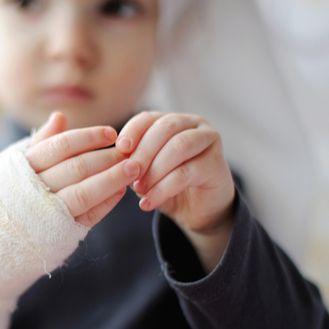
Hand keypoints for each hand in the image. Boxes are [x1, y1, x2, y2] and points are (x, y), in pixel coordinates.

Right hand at [25, 112, 139, 225]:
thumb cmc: (12, 190)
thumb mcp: (18, 162)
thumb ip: (42, 141)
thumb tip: (60, 116)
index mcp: (27, 165)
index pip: (63, 145)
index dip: (89, 138)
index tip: (112, 133)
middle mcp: (36, 188)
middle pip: (77, 168)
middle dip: (106, 158)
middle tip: (129, 151)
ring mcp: (48, 212)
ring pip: (84, 193)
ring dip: (112, 180)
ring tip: (133, 169)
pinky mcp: (59, 232)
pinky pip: (88, 217)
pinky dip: (107, 204)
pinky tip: (121, 192)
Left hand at [116, 112, 234, 271]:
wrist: (199, 211)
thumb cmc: (169, 186)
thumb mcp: (145, 171)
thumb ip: (133, 161)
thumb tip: (112, 159)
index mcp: (172, 121)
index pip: (148, 118)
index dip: (132, 131)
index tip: (119, 149)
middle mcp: (193, 124)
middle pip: (165, 128)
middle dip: (143, 151)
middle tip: (128, 173)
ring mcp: (209, 141)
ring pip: (178, 147)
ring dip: (154, 169)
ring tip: (139, 189)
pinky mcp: (217, 164)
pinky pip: (187, 172)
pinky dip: (163, 188)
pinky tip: (149, 202)